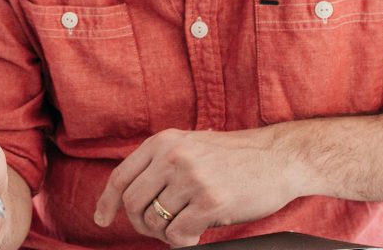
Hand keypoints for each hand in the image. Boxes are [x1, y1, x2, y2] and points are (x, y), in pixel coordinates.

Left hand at [93, 128, 298, 246]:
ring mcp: (192, 178)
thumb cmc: (238, 157)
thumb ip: (162, 164)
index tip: (102, 220)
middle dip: (141, 224)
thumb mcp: (193, 145)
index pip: (121, 176)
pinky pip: (178, 234)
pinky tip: (197, 233)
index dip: (107, 202)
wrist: (281, 156)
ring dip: (167, 232)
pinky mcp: (211, 201)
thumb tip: (129, 197)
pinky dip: (183, 241)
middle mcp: (173, 156)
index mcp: (165, 141)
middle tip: (160, 228)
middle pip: (133, 204)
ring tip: (186, 225)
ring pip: (155, 221)